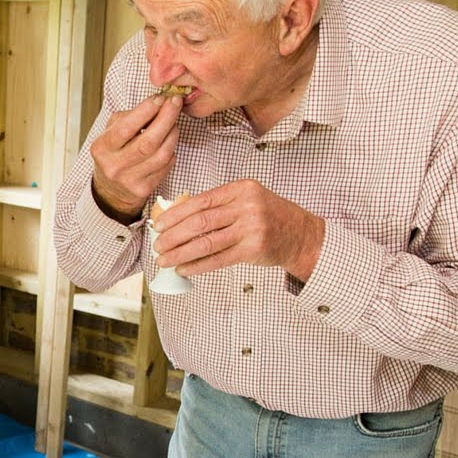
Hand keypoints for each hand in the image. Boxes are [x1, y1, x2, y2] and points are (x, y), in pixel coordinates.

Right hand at [89, 93, 183, 221]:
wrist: (111, 189)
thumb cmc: (114, 153)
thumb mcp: (111, 132)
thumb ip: (130, 117)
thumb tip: (157, 104)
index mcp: (102, 148)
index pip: (126, 128)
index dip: (146, 111)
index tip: (160, 99)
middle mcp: (114, 166)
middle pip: (148, 142)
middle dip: (166, 119)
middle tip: (176, 103)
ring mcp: (129, 180)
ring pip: (162, 154)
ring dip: (173, 134)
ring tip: (174, 123)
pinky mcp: (144, 189)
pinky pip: (166, 165)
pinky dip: (171, 150)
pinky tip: (168, 143)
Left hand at [152, 180, 325, 280]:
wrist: (300, 234)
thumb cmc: (267, 215)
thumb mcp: (245, 199)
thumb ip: (217, 205)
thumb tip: (176, 217)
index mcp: (240, 189)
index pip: (200, 201)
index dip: (175, 214)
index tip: (159, 224)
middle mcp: (246, 206)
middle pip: (200, 222)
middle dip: (173, 236)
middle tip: (157, 245)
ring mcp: (251, 228)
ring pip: (207, 243)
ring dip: (181, 253)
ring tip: (164, 260)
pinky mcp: (253, 249)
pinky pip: (218, 259)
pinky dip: (198, 265)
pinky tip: (184, 268)